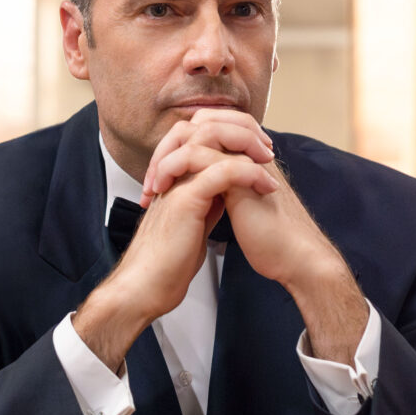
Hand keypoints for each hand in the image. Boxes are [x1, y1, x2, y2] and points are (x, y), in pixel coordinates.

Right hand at [73, 110, 276, 370]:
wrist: (146, 287)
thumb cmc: (168, 263)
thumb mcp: (195, 224)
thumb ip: (209, 202)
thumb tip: (228, 192)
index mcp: (177, 176)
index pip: (205, 136)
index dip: (234, 136)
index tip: (261, 152)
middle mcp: (175, 173)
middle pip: (206, 127)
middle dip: (241, 131)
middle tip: (266, 148)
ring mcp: (177, 183)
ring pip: (212, 140)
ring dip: (246, 146)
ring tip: (268, 162)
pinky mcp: (185, 200)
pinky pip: (221, 171)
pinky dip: (248, 173)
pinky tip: (265, 185)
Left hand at [147, 109, 368, 364]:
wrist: (296, 258)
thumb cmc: (272, 238)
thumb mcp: (244, 206)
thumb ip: (228, 188)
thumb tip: (204, 186)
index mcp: (249, 154)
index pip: (210, 127)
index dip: (181, 145)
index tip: (160, 174)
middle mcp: (249, 150)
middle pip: (204, 121)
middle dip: (171, 144)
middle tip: (152, 175)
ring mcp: (246, 158)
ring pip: (200, 131)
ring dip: (169, 155)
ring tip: (154, 183)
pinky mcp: (241, 174)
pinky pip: (200, 154)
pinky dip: (174, 167)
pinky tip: (163, 189)